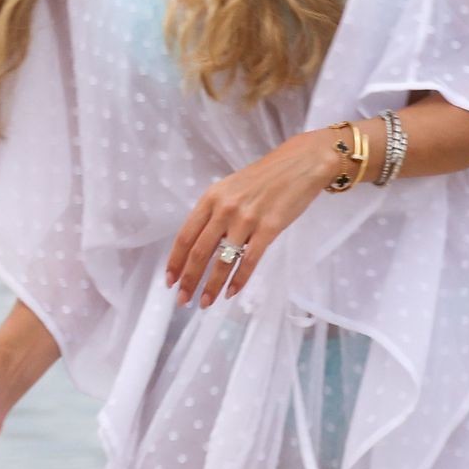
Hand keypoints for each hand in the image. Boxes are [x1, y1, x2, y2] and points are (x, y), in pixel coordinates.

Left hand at [165, 129, 340, 306]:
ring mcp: (246, 219)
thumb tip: (200, 246)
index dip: (176, 261)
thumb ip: (214, 213)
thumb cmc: (263, 178)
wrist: (299, 165)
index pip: (186, 235)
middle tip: (183, 300)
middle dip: (189, 279)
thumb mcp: (230, 189)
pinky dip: (238, 280)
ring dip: (211, 286)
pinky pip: (249, 260)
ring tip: (205, 303)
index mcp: (211, 198)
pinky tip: (231, 293)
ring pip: (223, 260)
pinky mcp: (269, 228)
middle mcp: (224, 209)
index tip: (169, 281)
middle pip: (200, 251)